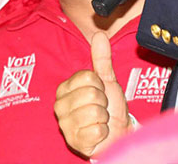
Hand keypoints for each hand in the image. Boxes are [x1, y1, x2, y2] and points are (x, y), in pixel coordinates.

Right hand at [54, 32, 131, 157]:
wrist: (117, 132)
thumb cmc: (109, 106)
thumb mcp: (106, 80)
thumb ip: (101, 58)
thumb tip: (99, 35)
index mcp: (64, 88)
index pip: (88, 77)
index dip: (100, 85)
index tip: (100, 92)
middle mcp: (60, 106)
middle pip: (91, 94)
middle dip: (103, 102)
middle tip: (100, 108)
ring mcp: (65, 125)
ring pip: (94, 112)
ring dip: (104, 118)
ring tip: (99, 120)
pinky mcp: (74, 142)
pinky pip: (96, 131)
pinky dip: (103, 132)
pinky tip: (98, 133)